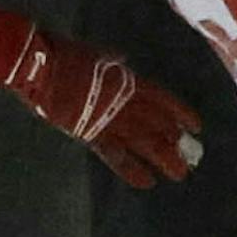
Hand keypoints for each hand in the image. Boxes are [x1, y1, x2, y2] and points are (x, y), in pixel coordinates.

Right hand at [9, 30, 203, 187]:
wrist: (39, 66)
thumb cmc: (64, 54)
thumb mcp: (96, 54)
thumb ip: (112, 62)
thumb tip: (121, 61)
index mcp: (127, 80)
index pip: (162, 99)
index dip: (180, 112)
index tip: (196, 126)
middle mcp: (123, 102)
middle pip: (157, 125)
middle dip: (175, 142)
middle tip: (192, 158)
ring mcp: (108, 120)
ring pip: (143, 143)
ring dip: (163, 158)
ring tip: (179, 174)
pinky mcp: (90, 134)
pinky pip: (115, 156)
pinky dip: (130, 169)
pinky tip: (146, 182)